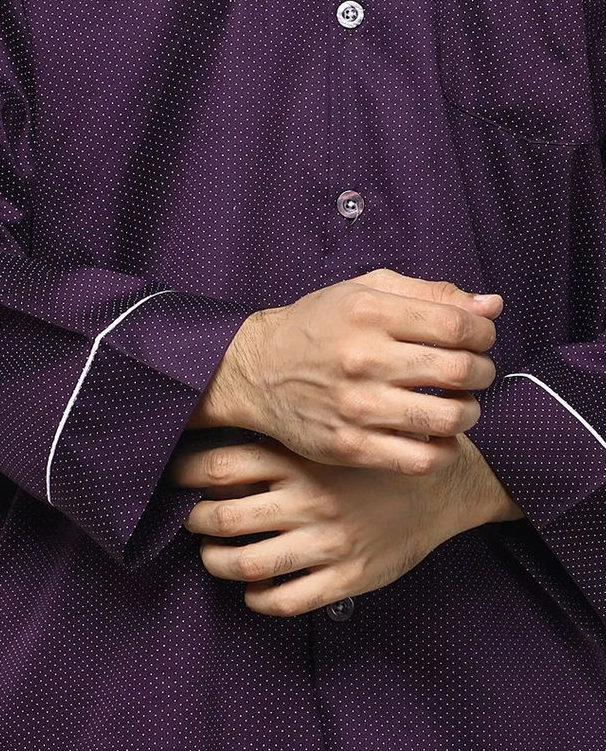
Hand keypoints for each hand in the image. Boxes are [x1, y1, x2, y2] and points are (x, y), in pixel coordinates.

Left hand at [168, 432, 523, 616]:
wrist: (445, 485)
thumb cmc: (371, 459)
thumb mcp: (325, 436)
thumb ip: (276, 445)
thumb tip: (208, 456)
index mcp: (298, 458)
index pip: (217, 466)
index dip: (182, 473)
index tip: (169, 476)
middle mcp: (307, 498)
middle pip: (220, 517)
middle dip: (194, 521)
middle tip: (193, 518)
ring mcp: (327, 541)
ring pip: (245, 564)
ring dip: (216, 563)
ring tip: (213, 556)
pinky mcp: (348, 576)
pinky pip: (286, 600)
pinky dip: (258, 599)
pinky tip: (254, 589)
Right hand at [187, 268, 502, 476]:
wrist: (258, 371)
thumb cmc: (317, 326)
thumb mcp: (364, 291)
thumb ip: (429, 294)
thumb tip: (492, 307)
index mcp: (368, 312)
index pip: (457, 324)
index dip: (483, 334)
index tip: (478, 340)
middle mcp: (362, 357)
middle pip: (459, 370)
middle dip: (482, 372)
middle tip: (473, 373)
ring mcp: (355, 406)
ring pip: (448, 418)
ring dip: (468, 412)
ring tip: (457, 405)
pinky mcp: (349, 446)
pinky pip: (421, 459)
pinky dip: (444, 451)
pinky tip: (436, 436)